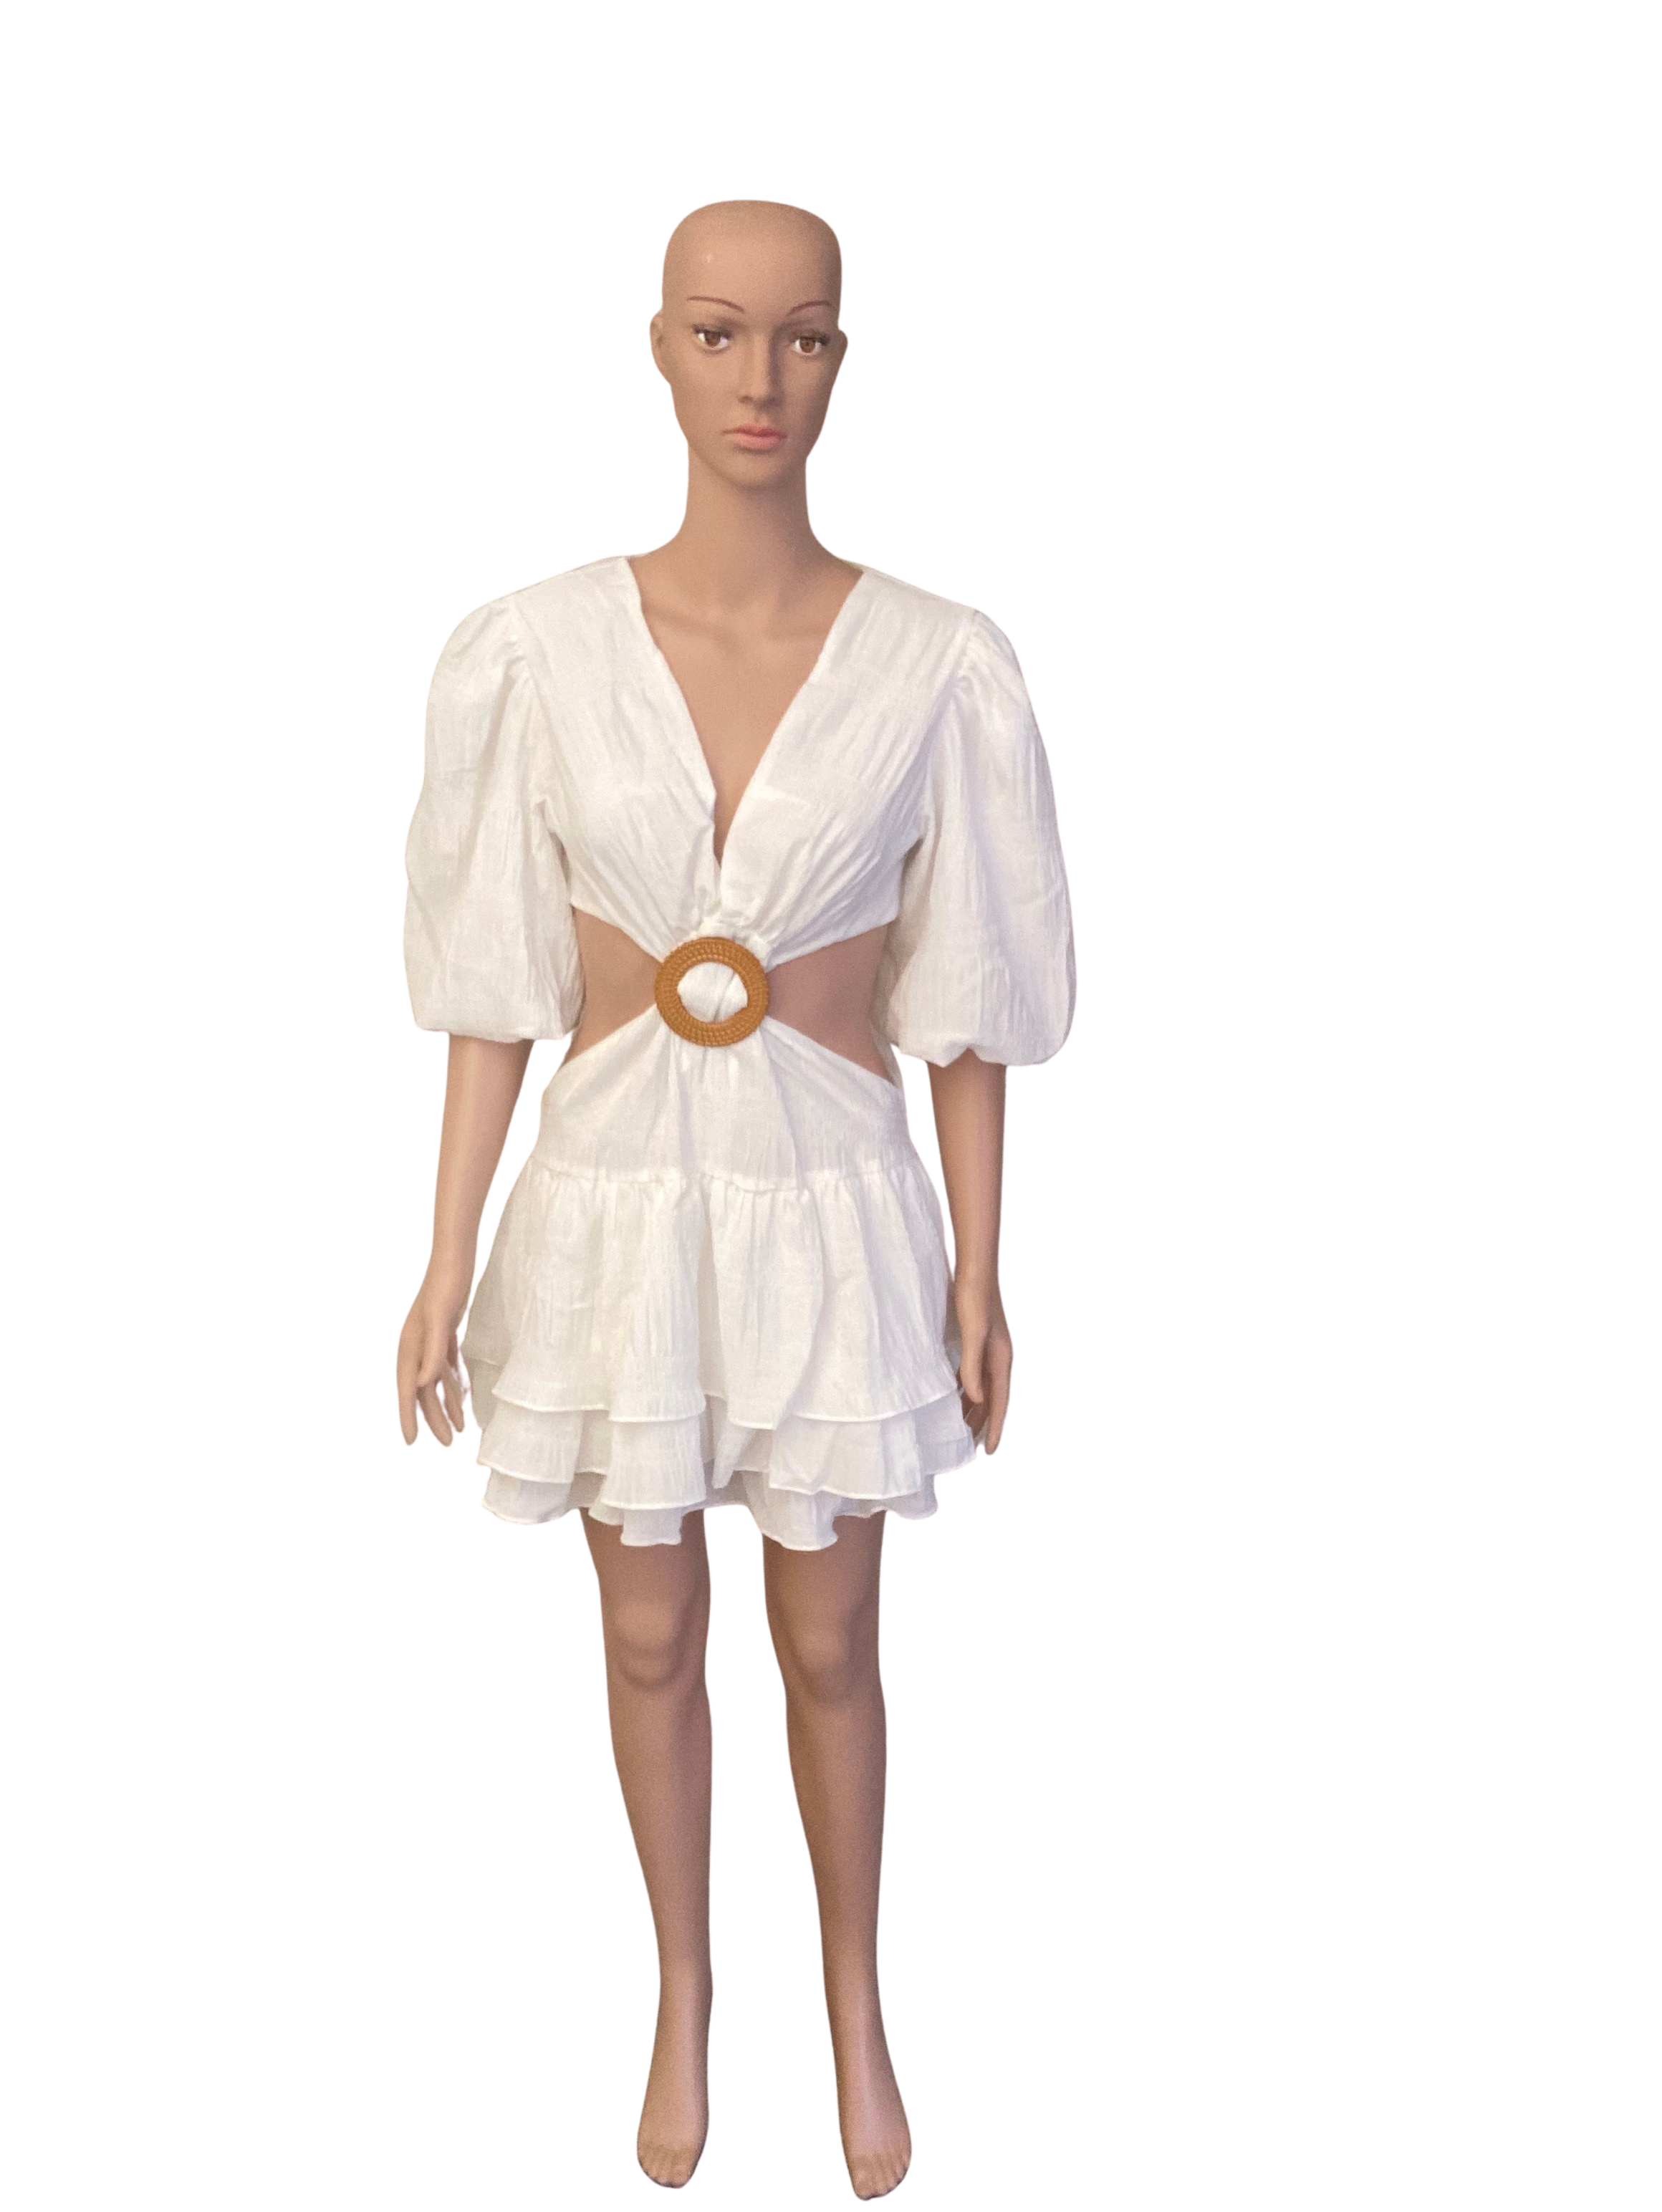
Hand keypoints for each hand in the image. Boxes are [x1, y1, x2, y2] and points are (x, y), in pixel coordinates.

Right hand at [396, 1251, 477, 1448]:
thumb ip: (433, 1351)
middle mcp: (416, 1345)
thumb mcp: (441, 1318)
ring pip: (437, 1380)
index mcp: (410, 1346)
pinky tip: (467, 1396)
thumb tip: (423, 1383)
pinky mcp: (445, 1329)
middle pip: (424, 1390)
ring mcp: (430, 1337)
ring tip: (461, 1428)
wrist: (454, 1254)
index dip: (408, 1417)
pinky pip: (449, 1364)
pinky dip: (457, 1381)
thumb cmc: (447, 1285)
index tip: (411, 1443)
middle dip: (434, 1417)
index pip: (408, 1390)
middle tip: (448, 1444)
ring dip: (448, 1403)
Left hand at [953, 1269, 1013, 1455]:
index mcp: (1001, 1358)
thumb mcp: (972, 1333)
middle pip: (995, 1397)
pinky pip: (976, 1372)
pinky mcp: (981, 1336)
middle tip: (975, 1446)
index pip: (1000, 1402)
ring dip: (976, 1406)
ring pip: (985, 1386)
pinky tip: (956, 1392)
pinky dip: (968, 1387)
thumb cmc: (973, 1296)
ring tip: (965, 1426)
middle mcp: (1000, 1355)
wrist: (977, 1265)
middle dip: (986, 1422)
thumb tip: (974, 1400)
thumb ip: (972, 1366)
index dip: (995, 1428)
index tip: (990, 1452)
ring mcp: (991, 1346)